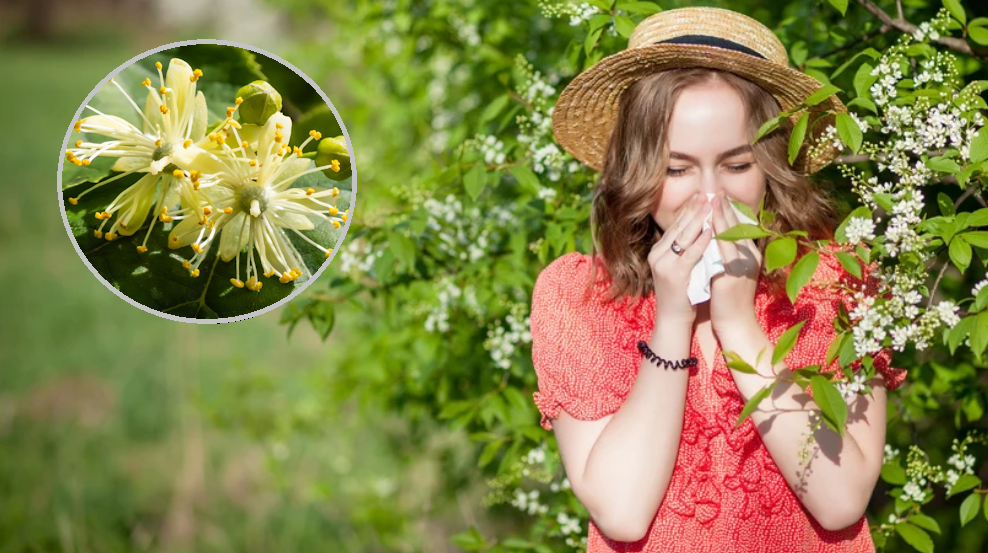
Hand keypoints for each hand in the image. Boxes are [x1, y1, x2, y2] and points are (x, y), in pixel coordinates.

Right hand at [647, 192, 712, 324]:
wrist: (673, 320)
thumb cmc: (682, 295)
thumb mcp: (680, 267)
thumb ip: (685, 250)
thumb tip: (700, 230)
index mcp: (658, 251)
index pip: (675, 225)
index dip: (689, 209)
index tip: (701, 195)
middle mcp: (657, 254)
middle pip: (678, 226)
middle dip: (694, 209)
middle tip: (707, 193)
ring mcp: (664, 264)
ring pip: (683, 236)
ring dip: (698, 219)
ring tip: (710, 204)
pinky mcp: (675, 274)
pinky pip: (690, 253)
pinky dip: (701, 241)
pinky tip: (711, 231)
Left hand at [709, 192, 761, 333]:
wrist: (736, 323)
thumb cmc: (729, 298)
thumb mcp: (731, 270)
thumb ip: (727, 253)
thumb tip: (715, 234)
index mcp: (751, 255)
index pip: (742, 227)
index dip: (730, 210)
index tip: (720, 195)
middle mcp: (750, 258)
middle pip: (739, 226)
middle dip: (726, 207)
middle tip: (716, 190)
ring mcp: (743, 266)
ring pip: (733, 236)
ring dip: (722, 217)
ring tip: (712, 201)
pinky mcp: (733, 276)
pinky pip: (724, 253)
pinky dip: (717, 238)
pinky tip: (707, 227)